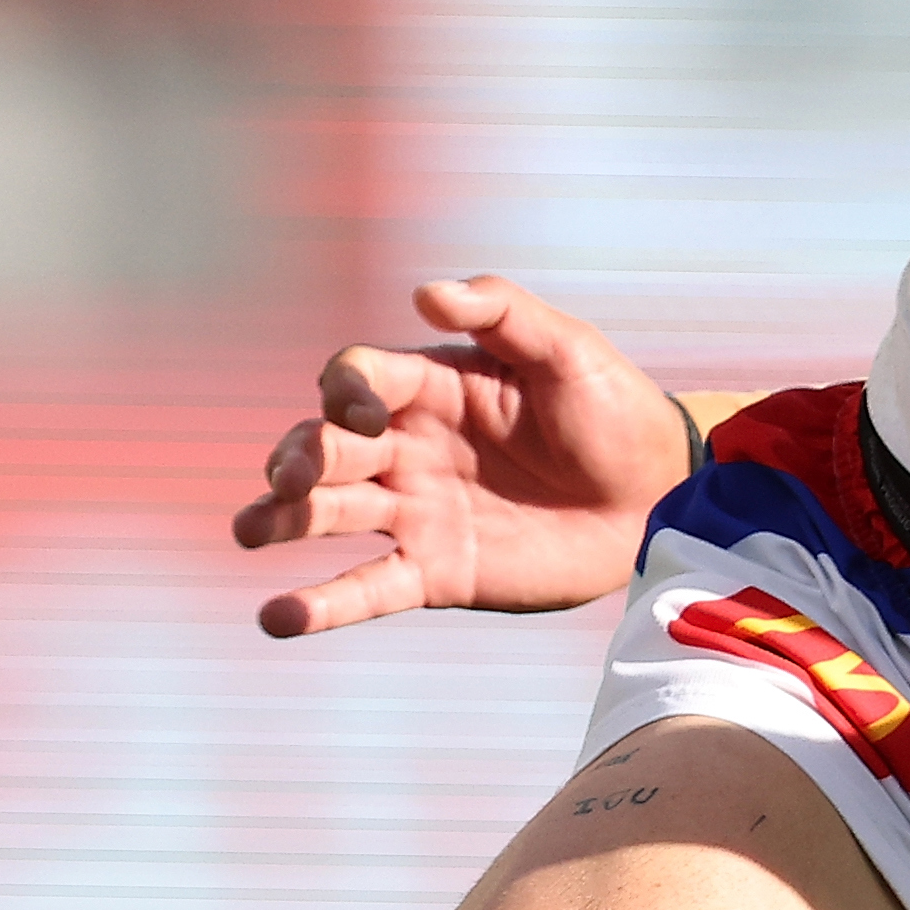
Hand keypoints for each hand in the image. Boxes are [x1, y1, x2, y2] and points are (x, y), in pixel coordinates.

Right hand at [231, 276, 694, 637]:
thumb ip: (502, 314)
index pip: (356, 379)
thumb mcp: (569, 350)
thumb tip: (426, 291)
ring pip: (327, 514)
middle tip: (290, 478)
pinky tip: (280, 617)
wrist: (657, 495)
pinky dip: (319, 605)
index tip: (366, 411)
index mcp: (432, 388)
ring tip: (252, 530)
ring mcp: (416, 511)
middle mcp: (408, 448)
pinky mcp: (434, 572)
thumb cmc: (612, 410)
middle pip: (324, 447)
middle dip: (296, 458)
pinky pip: (365, 589)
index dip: (346, 392)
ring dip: (280, 519)